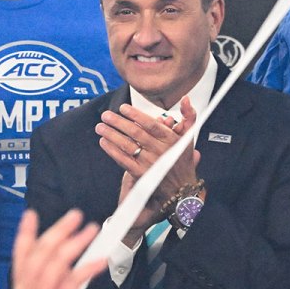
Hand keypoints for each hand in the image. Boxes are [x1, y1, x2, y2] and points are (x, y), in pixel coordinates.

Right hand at [11, 209, 105, 288]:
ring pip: (59, 261)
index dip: (25, 231)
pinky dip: (89, 268)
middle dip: (60, 230)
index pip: (20, 249)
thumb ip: (39, 265)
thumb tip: (58, 243)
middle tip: (74, 216)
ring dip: (76, 243)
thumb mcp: (29, 287)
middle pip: (44, 250)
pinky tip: (101, 259)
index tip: (31, 215)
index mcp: (22, 276)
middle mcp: (31, 281)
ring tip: (91, 230)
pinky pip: (75, 280)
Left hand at [95, 97, 200, 240]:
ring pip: (127, 145)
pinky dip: (112, 150)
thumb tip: (186, 99)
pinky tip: (103, 142)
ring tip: (100, 127)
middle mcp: (160, 151)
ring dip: (111, 134)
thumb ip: (189, 117)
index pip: (151, 124)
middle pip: (136, 133)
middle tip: (106, 115)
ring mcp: (150, 163)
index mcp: (171, 140)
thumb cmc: (182, 160)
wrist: (181, 189)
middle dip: (118, 122)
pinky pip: (123, 160)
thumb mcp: (189, 138)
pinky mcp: (141, 174)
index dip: (135, 115)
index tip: (122, 108)